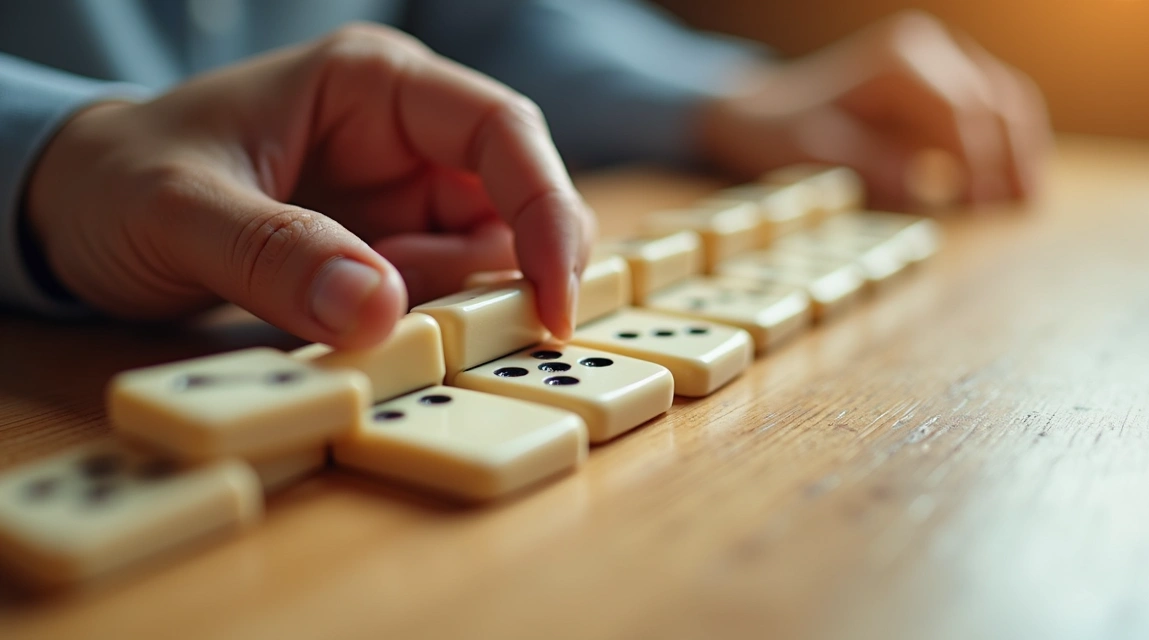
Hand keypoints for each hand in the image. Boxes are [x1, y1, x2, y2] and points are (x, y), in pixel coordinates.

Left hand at [26, 23, 595, 347]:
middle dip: (511, 271)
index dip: (546, 211)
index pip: (499, 130)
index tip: (554, 300)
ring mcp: (402, 196)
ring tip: (363, 318)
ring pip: (488, 255)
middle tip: (471, 337)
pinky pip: (445, 291)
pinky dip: (431, 325)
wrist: (76, 213)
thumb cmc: (120, 181)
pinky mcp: (389, 250)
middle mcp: (406, 136)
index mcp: (373, 84)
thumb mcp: (178, 212)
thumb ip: (273, 254)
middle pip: (515, 197)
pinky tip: (360, 325)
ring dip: (460, 305)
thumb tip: (379, 310)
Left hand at [697, 11, 1051, 209]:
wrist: (769, 113)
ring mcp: (942, 57)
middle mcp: (926, 46)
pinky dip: (1011, 144)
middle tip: (1023, 207)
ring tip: (1030, 201)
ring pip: (1007, 99)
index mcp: (897, 59)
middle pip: (993, 100)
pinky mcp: (949, 79)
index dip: (978, 159)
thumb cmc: (786, 134)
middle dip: (1010, 156)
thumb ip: (870, 166)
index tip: (981, 202)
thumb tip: (921, 184)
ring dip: (1023, 150)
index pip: (959, 109)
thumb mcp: (815, 155)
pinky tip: (1015, 186)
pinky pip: (997, 107)